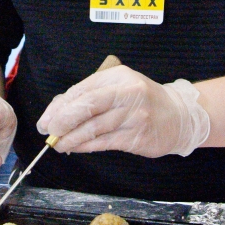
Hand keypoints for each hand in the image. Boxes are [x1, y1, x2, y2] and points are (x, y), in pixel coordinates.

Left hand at [36, 65, 209, 157]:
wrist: (179, 116)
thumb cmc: (142, 101)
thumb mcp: (118, 88)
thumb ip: (90, 96)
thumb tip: (56, 111)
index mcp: (118, 76)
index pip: (82, 90)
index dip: (60, 107)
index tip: (46, 120)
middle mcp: (127, 93)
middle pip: (87, 106)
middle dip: (63, 121)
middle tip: (49, 132)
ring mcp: (134, 115)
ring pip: (94, 128)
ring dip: (71, 138)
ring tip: (57, 144)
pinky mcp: (138, 136)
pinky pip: (105, 142)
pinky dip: (86, 146)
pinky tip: (75, 148)